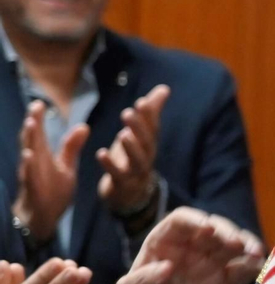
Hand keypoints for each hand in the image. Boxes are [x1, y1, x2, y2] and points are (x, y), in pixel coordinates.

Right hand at [12, 101, 88, 242]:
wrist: (44, 217)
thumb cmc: (52, 190)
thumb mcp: (66, 167)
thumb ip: (71, 147)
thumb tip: (82, 126)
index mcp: (43, 156)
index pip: (39, 134)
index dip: (38, 119)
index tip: (40, 102)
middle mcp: (34, 163)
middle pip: (31, 140)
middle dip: (32, 123)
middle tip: (34, 107)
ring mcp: (32, 176)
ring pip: (28, 155)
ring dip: (28, 140)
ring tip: (30, 124)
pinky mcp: (33, 189)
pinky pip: (29, 176)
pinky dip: (28, 166)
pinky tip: (28, 155)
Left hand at [96, 84, 168, 214]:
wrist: (132, 194)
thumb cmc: (134, 157)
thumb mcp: (142, 134)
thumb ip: (152, 112)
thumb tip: (164, 88)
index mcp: (150, 143)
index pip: (152, 128)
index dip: (148, 116)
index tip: (141, 102)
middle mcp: (146, 157)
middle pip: (146, 142)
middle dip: (139, 128)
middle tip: (127, 113)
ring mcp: (135, 172)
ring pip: (137, 160)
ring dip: (131, 147)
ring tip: (122, 134)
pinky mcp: (122, 184)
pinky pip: (117, 175)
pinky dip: (110, 165)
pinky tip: (101, 153)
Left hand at [103, 207, 263, 283]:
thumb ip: (142, 281)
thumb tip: (167, 267)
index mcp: (165, 242)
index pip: (182, 221)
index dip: (196, 221)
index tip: (207, 229)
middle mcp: (192, 247)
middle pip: (214, 229)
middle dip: (227, 232)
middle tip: (238, 244)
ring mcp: (211, 264)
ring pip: (233, 245)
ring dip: (246, 245)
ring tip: (256, 253)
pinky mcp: (226, 282)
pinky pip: (243, 269)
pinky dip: (254, 266)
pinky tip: (260, 268)